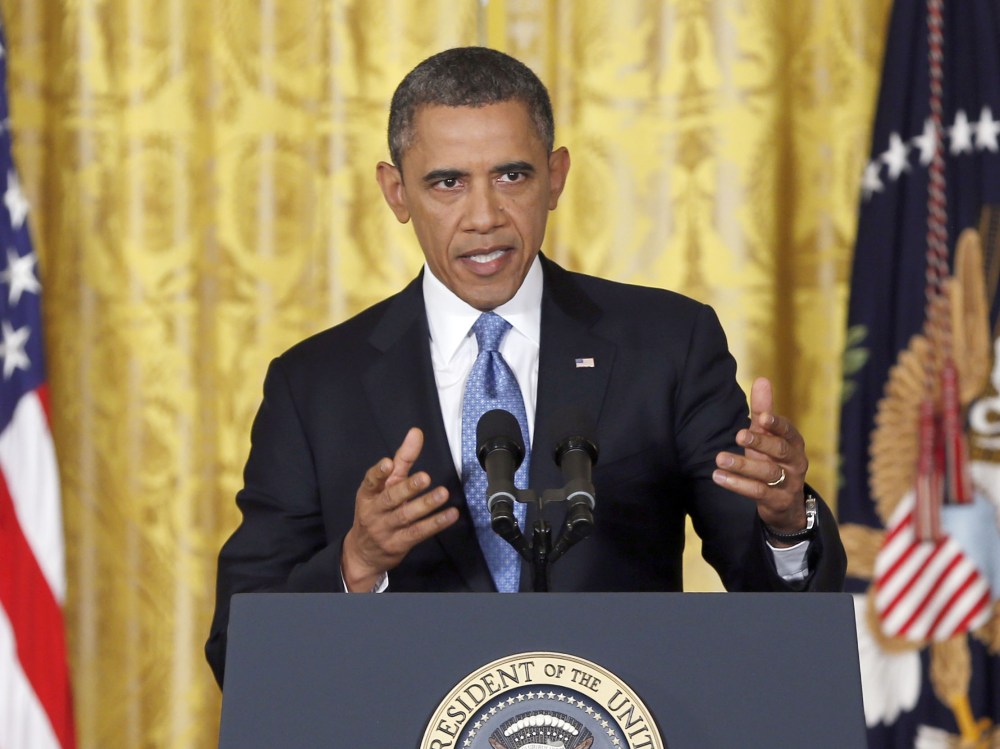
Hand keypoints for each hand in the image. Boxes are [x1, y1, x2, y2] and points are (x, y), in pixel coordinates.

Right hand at [341, 427, 457, 590]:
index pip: (371, 481)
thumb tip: (416, 432)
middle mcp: (375, 510)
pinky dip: (435, 523)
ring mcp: (385, 529)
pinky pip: (418, 533)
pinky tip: (450, 514)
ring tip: (442, 493)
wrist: (362, 553)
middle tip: (425, 477)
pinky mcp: (398, 544)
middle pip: (391, 498)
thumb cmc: (376, 512)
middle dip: (408, 487)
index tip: (389, 463)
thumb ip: (402, 459)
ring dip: (425, 505)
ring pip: (406, 516)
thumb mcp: (384, 485)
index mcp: (368, 493)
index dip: (379, 472)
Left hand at [712, 377, 807, 541]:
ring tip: (719, 458)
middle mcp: (795, 462)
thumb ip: (763, 410)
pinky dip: (737, 484)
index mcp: (794, 442)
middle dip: (760, 442)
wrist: (785, 502)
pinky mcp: (778, 501)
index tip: (761, 417)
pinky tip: (718, 476)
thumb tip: (761, 379)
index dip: (776, 423)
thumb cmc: (773, 459)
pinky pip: (758, 492)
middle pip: (780, 450)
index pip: (788, 431)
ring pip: (768, 472)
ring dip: (742, 465)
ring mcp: (788, 483)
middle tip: (738, 435)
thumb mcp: (768, 436)